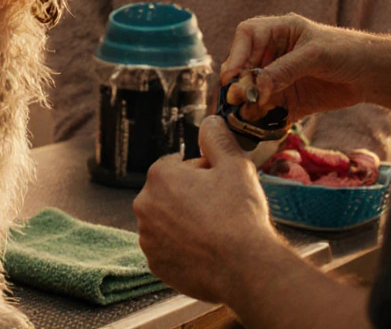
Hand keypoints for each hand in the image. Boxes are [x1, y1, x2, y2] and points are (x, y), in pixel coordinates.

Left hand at [133, 116, 280, 302]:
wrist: (245, 268)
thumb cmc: (240, 214)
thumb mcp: (235, 164)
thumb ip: (217, 138)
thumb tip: (209, 121)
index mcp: (159, 176)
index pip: (179, 166)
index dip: (204, 174)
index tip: (222, 186)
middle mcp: (144, 205)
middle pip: (171, 194)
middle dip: (192, 198)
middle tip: (222, 210)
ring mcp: (148, 238)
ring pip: (168, 222)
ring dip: (186, 223)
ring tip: (216, 233)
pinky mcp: (155, 264)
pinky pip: (169, 249)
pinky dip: (184, 249)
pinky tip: (207, 252)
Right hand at [219, 14, 390, 121]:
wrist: (374, 75)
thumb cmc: (348, 51)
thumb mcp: (315, 55)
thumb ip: (286, 69)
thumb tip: (257, 86)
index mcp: (279, 31)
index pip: (247, 36)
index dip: (237, 54)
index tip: (232, 75)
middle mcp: (274, 54)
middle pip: (244, 65)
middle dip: (238, 82)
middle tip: (237, 98)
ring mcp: (279, 78)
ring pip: (252, 90)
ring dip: (247, 103)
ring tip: (246, 114)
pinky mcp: (288, 99)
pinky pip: (269, 110)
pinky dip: (262, 119)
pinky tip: (260, 125)